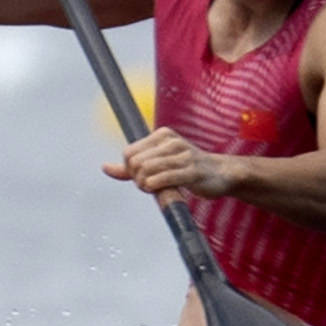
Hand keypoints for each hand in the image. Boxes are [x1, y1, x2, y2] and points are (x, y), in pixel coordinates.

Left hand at [102, 126, 235, 205]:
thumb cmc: (187, 169)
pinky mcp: (192, 171)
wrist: (221, 174)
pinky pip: (163, 179)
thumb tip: (104, 168)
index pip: (129, 153)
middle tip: (148, 185)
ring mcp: (183, 155)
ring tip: (154, 188)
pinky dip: (155, 187)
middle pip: (135, 163)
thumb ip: (131, 167)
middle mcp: (172, 141)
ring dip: (145, 185)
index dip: (130, 170)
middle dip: (136, 178)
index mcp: (163, 135)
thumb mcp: (159, 163)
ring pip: (146, 171)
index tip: (142, 178)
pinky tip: (158, 190)